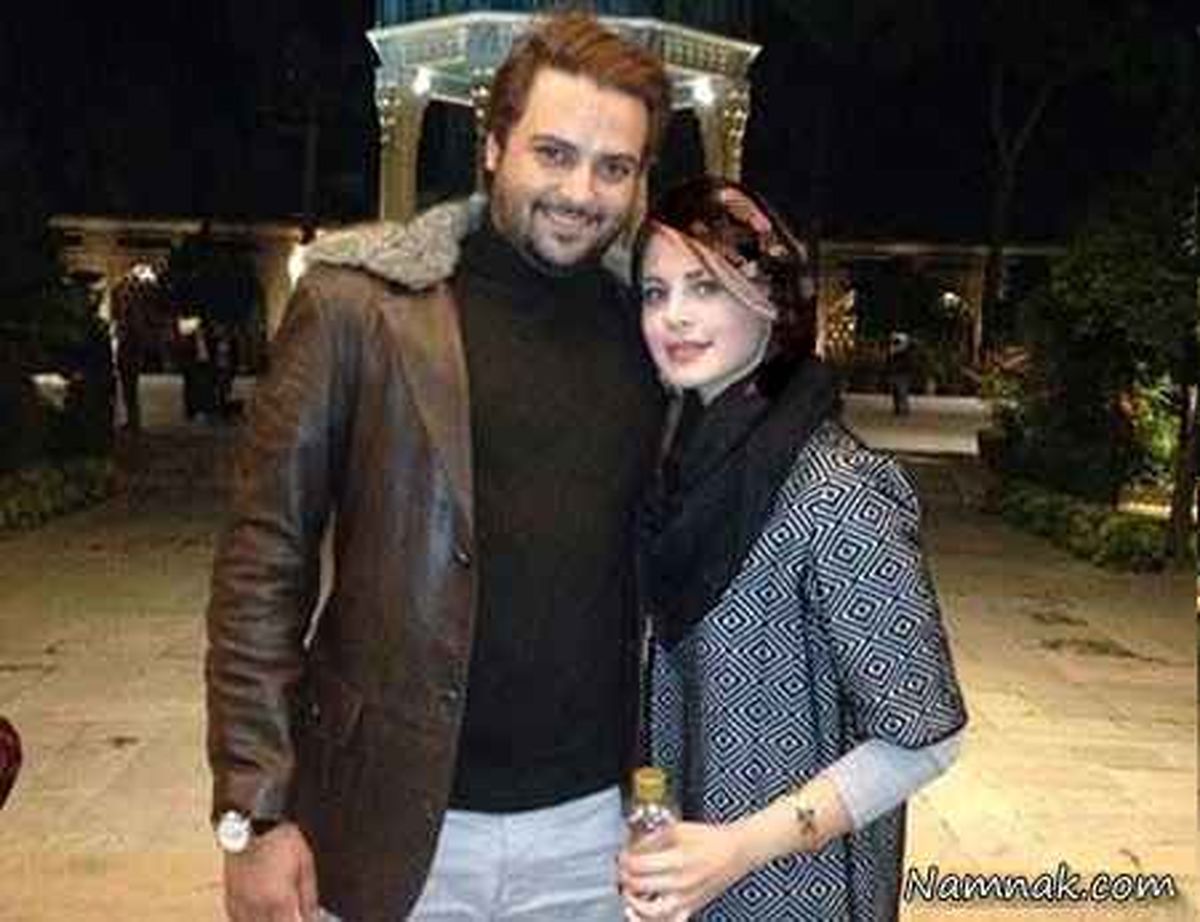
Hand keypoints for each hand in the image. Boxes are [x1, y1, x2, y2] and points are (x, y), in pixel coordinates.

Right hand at [224, 822, 318, 921]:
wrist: (251, 825)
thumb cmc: (280, 841)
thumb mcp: (305, 864)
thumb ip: (310, 896)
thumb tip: (314, 917)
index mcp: (280, 901)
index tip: (307, 921)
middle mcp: (258, 908)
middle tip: (291, 915)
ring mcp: (241, 904)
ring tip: (277, 915)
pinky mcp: (230, 898)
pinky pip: (237, 920)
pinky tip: (258, 917)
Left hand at [617, 821, 751, 920]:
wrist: (736, 852)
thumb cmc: (710, 839)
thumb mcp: (678, 829)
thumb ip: (652, 838)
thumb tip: (632, 847)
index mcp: (678, 860)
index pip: (638, 864)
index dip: (624, 859)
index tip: (622, 854)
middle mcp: (681, 883)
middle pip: (639, 886)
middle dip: (624, 876)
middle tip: (622, 869)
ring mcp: (686, 899)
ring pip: (650, 912)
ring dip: (633, 902)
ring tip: (629, 891)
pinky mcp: (691, 908)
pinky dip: (651, 921)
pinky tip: (640, 914)